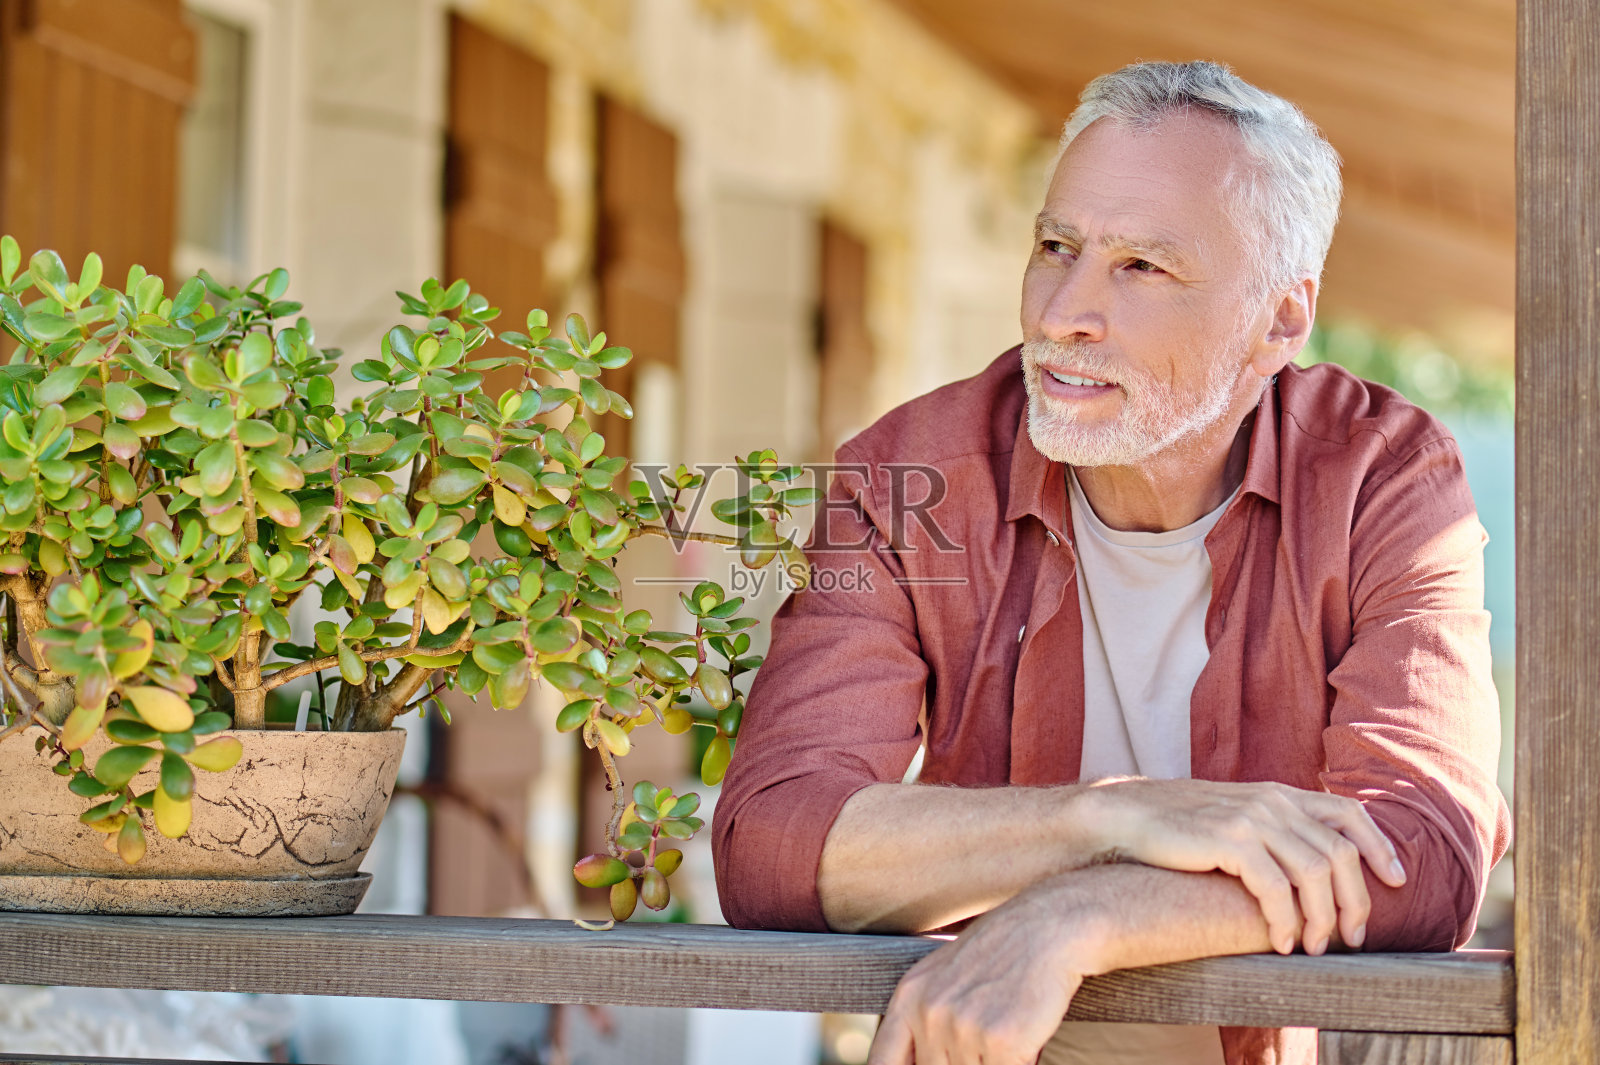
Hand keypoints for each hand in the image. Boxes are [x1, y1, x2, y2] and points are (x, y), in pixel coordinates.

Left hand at [867, 882, 1100, 1064]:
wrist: (1047, 929)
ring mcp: (962, 1028)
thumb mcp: (945, 976)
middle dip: (965, 1060)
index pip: (882, 1062)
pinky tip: (1025, 1036)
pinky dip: (1020, 1062)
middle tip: (985, 1034)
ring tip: (1008, 1027)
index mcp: (909, 997)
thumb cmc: (1001, 954)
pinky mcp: (999, 1042)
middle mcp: (928, 1013)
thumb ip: (922, 1020)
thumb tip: (923, 1062)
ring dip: (993, 1061)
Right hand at [1085, 778, 1406, 955]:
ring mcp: (1251, 818)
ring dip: (1320, 919)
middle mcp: (1271, 801)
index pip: (1348, 812)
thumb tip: (1310, 865)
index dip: (1379, 846)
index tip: (1396, 881)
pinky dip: (1284, 920)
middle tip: (1350, 938)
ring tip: (1313, 948)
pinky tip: (1279, 942)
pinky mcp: (1228, 839)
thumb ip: (1272, 829)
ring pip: (1314, 873)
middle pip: (1340, 853)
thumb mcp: (1234, 817)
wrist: (1125, 817)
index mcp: (1277, 793)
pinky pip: (1274, 888)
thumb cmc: (1177, 827)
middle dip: (1354, 902)